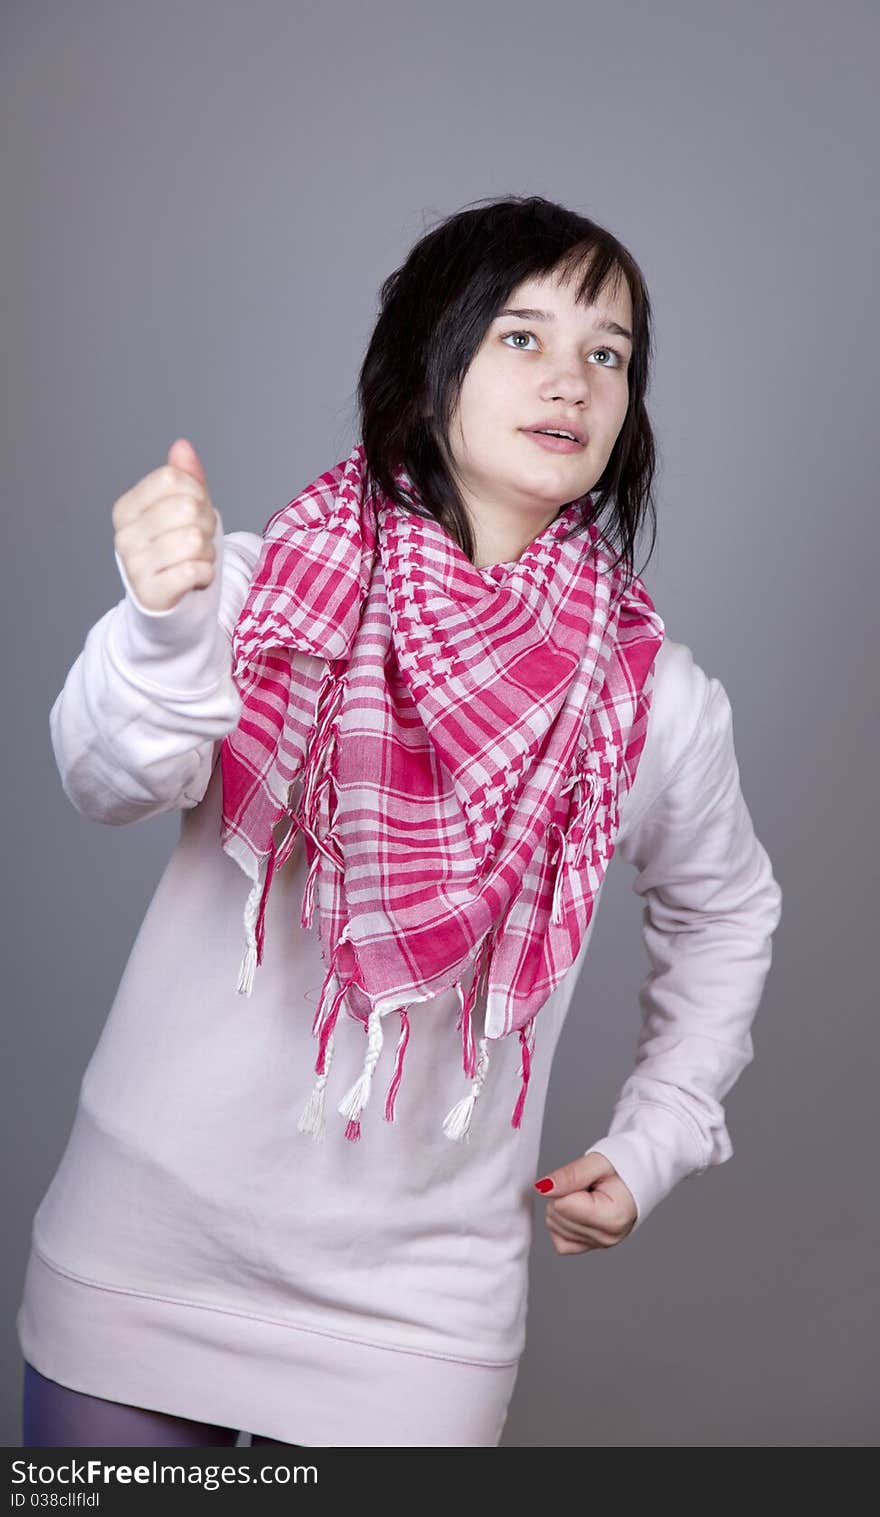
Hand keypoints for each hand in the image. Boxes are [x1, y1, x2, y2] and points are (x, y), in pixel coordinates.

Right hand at [112, 438, 217, 612]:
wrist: (170, 605)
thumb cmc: (177, 552)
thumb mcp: (183, 511)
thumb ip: (184, 478)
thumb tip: (182, 446)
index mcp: (126, 508)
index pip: (173, 478)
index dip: (197, 492)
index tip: (195, 512)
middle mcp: (124, 534)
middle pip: (187, 507)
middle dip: (206, 524)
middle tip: (198, 541)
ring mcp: (134, 564)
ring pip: (194, 539)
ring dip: (207, 552)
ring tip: (195, 560)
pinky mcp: (152, 592)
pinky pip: (195, 570)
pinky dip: (206, 574)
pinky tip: (195, 578)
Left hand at [534, 1151, 636, 1253]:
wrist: (640, 1174)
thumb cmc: (624, 1166)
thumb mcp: (598, 1161)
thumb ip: (570, 1175)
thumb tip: (543, 1188)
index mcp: (612, 1217)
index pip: (562, 1205)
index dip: (568, 1186)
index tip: (589, 1180)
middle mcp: (608, 1237)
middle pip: (556, 1217)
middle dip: (564, 1195)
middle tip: (589, 1186)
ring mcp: (600, 1245)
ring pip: (554, 1227)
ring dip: (564, 1207)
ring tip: (588, 1195)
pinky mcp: (592, 1247)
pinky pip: (560, 1241)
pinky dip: (562, 1224)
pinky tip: (579, 1209)